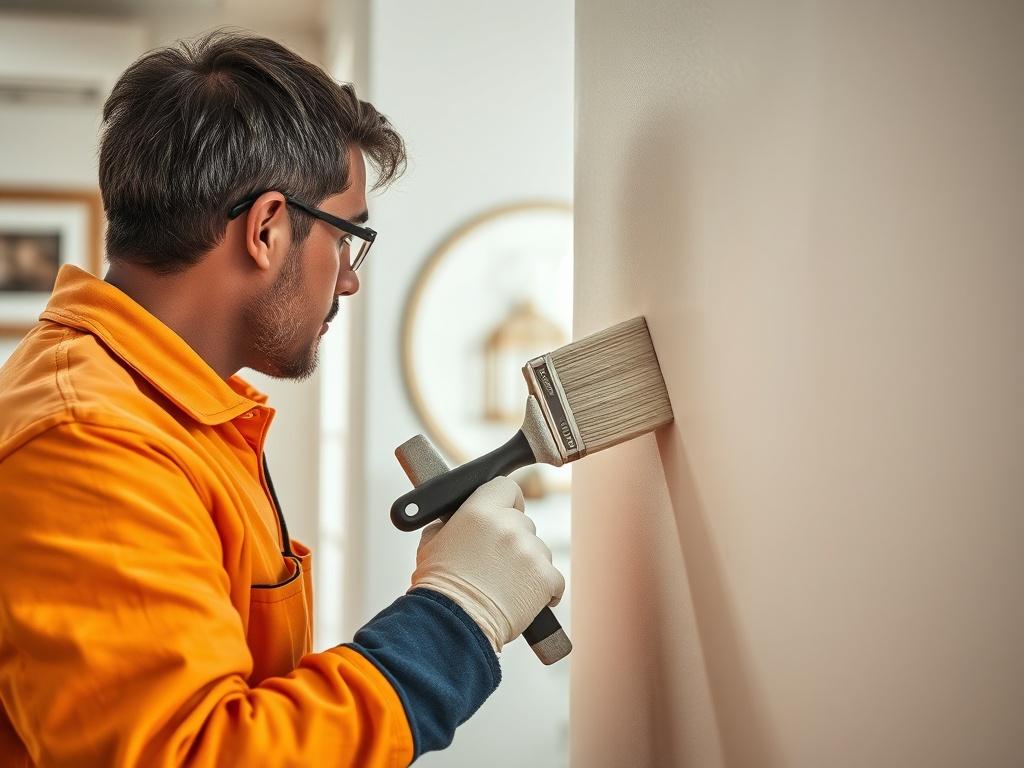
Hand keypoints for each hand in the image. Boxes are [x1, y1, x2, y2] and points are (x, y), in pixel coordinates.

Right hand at [408, 476, 564, 652]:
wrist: (453, 624)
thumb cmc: (438, 589)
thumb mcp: (431, 545)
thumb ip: (447, 525)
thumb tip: (453, 521)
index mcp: (479, 511)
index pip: (506, 486)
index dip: (507, 500)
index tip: (504, 514)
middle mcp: (508, 525)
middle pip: (524, 522)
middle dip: (514, 541)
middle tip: (497, 564)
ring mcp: (530, 551)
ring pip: (539, 550)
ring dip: (529, 565)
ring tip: (507, 587)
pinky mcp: (546, 577)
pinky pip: (554, 578)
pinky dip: (545, 590)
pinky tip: (527, 599)